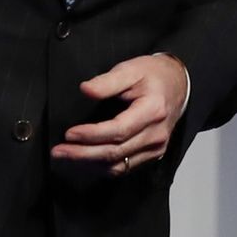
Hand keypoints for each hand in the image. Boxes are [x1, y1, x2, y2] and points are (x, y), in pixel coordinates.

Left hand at [51, 54, 188, 174]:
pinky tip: (85, 161)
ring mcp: (156, 147)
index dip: (92, 135)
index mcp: (152, 110)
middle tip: (58, 151)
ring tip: (66, 157)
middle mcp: (156, 133)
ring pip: (118, 166)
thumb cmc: (153, 75)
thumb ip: (108, 81)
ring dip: (89, 164)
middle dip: (83, 154)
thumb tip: (85, 90)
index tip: (69, 133)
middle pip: (115, 152)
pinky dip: (102, 167)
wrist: (178, 84)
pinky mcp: (153, 154)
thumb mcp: (131, 69)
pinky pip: (124, 168)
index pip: (118, 130)